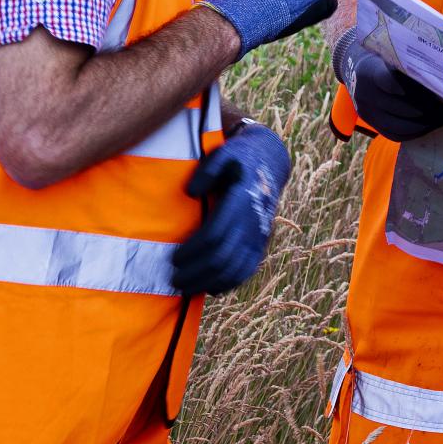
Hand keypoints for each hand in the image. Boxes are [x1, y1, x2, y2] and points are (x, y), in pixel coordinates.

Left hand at [171, 121, 288, 295]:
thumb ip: (208, 170)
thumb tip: (191, 192)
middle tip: (174, 279)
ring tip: (187, 288)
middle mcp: (252, 223)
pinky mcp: (260, 244)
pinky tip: (211, 289)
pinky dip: (229, 283)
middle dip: (196, 272)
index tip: (173, 258)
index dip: (193, 251)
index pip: (215, 235)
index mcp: (241, 202)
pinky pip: (247, 270)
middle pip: (222, 257)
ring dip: (209, 282)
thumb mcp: (223, 154)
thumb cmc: (238, 159)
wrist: (269, 165)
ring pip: (235, 269)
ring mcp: (258, 236)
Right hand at [334, 30, 442, 141]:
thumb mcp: (394, 54)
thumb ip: (412, 62)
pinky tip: (431, 126)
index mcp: (370, 70)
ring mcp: (366, 111)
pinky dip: (415, 133)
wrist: (359, 69)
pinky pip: (394, 135)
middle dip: (430, 111)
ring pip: (399, 126)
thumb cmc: (386, 58)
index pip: (390, 81)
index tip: (439, 93)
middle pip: (400, 107)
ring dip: (425, 125)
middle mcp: (364, 93)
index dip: (414, 90)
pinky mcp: (371, 124)